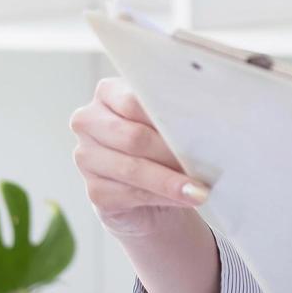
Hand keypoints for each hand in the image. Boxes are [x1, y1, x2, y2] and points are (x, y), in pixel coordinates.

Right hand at [68, 77, 209, 237]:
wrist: (149, 190)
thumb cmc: (161, 147)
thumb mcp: (166, 123)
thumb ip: (175, 117)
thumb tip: (204, 125)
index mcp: (107, 94)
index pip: (134, 100)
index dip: (167, 117)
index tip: (199, 127)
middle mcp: (89, 123)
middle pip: (134, 137)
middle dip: (171, 152)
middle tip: (204, 162)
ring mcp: (87, 158)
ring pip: (134, 169)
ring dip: (171, 181)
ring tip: (200, 189)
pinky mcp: (95, 191)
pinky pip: (133, 194)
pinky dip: (164, 197)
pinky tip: (185, 199)